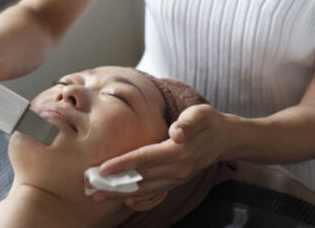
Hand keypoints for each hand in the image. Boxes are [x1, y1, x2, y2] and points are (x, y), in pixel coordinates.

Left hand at [86, 104, 228, 205]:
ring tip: (99, 194)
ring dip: (121, 192)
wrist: (225, 138)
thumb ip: (189, 122)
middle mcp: (178, 169)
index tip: (102, 169)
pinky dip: (138, 198)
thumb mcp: (201, 114)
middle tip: (90, 186)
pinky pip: (155, 192)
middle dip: (114, 182)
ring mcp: (178, 177)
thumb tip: (176, 132)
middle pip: (141, 178)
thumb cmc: (209, 122)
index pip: (146, 159)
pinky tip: (126, 200)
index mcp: (179, 151)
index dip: (123, 164)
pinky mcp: (177, 180)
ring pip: (145, 189)